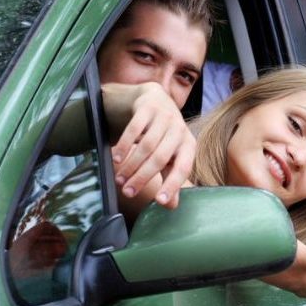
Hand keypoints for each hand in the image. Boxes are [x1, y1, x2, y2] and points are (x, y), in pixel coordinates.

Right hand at [109, 83, 193, 209]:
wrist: (154, 98)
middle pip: (160, 158)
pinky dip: (124, 145)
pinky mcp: (148, 106)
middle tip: (127, 192)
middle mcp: (179, 130)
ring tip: (119, 179)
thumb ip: (170, 178)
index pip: (183, 168)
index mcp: (188, 145)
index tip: (160, 202)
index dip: (172, 185)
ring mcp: (164, 116)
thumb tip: (171, 206)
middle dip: (142, 178)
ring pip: (146, 145)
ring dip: (131, 165)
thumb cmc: (163, 134)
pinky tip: (116, 158)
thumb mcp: (170, 155)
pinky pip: (134, 128)